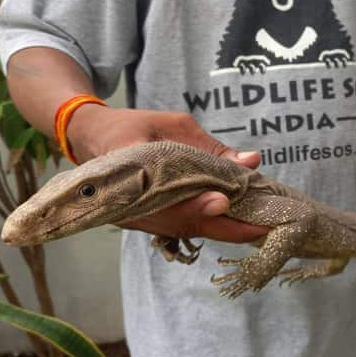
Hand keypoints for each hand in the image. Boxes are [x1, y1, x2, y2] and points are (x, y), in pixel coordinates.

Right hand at [66, 105, 268, 242]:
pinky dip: (208, 226)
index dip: (194, 203)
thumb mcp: (174, 126)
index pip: (162, 194)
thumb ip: (210, 148)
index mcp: (127, 169)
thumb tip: (251, 162)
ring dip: (220, 230)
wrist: (94, 138)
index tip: (223, 200)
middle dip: (222, 226)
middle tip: (261, 226)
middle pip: (178, 222)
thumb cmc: (134, 127)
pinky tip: (235, 224)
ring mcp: (133, 218)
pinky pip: (178, 227)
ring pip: (181, 230)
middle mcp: (128, 203)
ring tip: (257, 227)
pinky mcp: (144, 221)